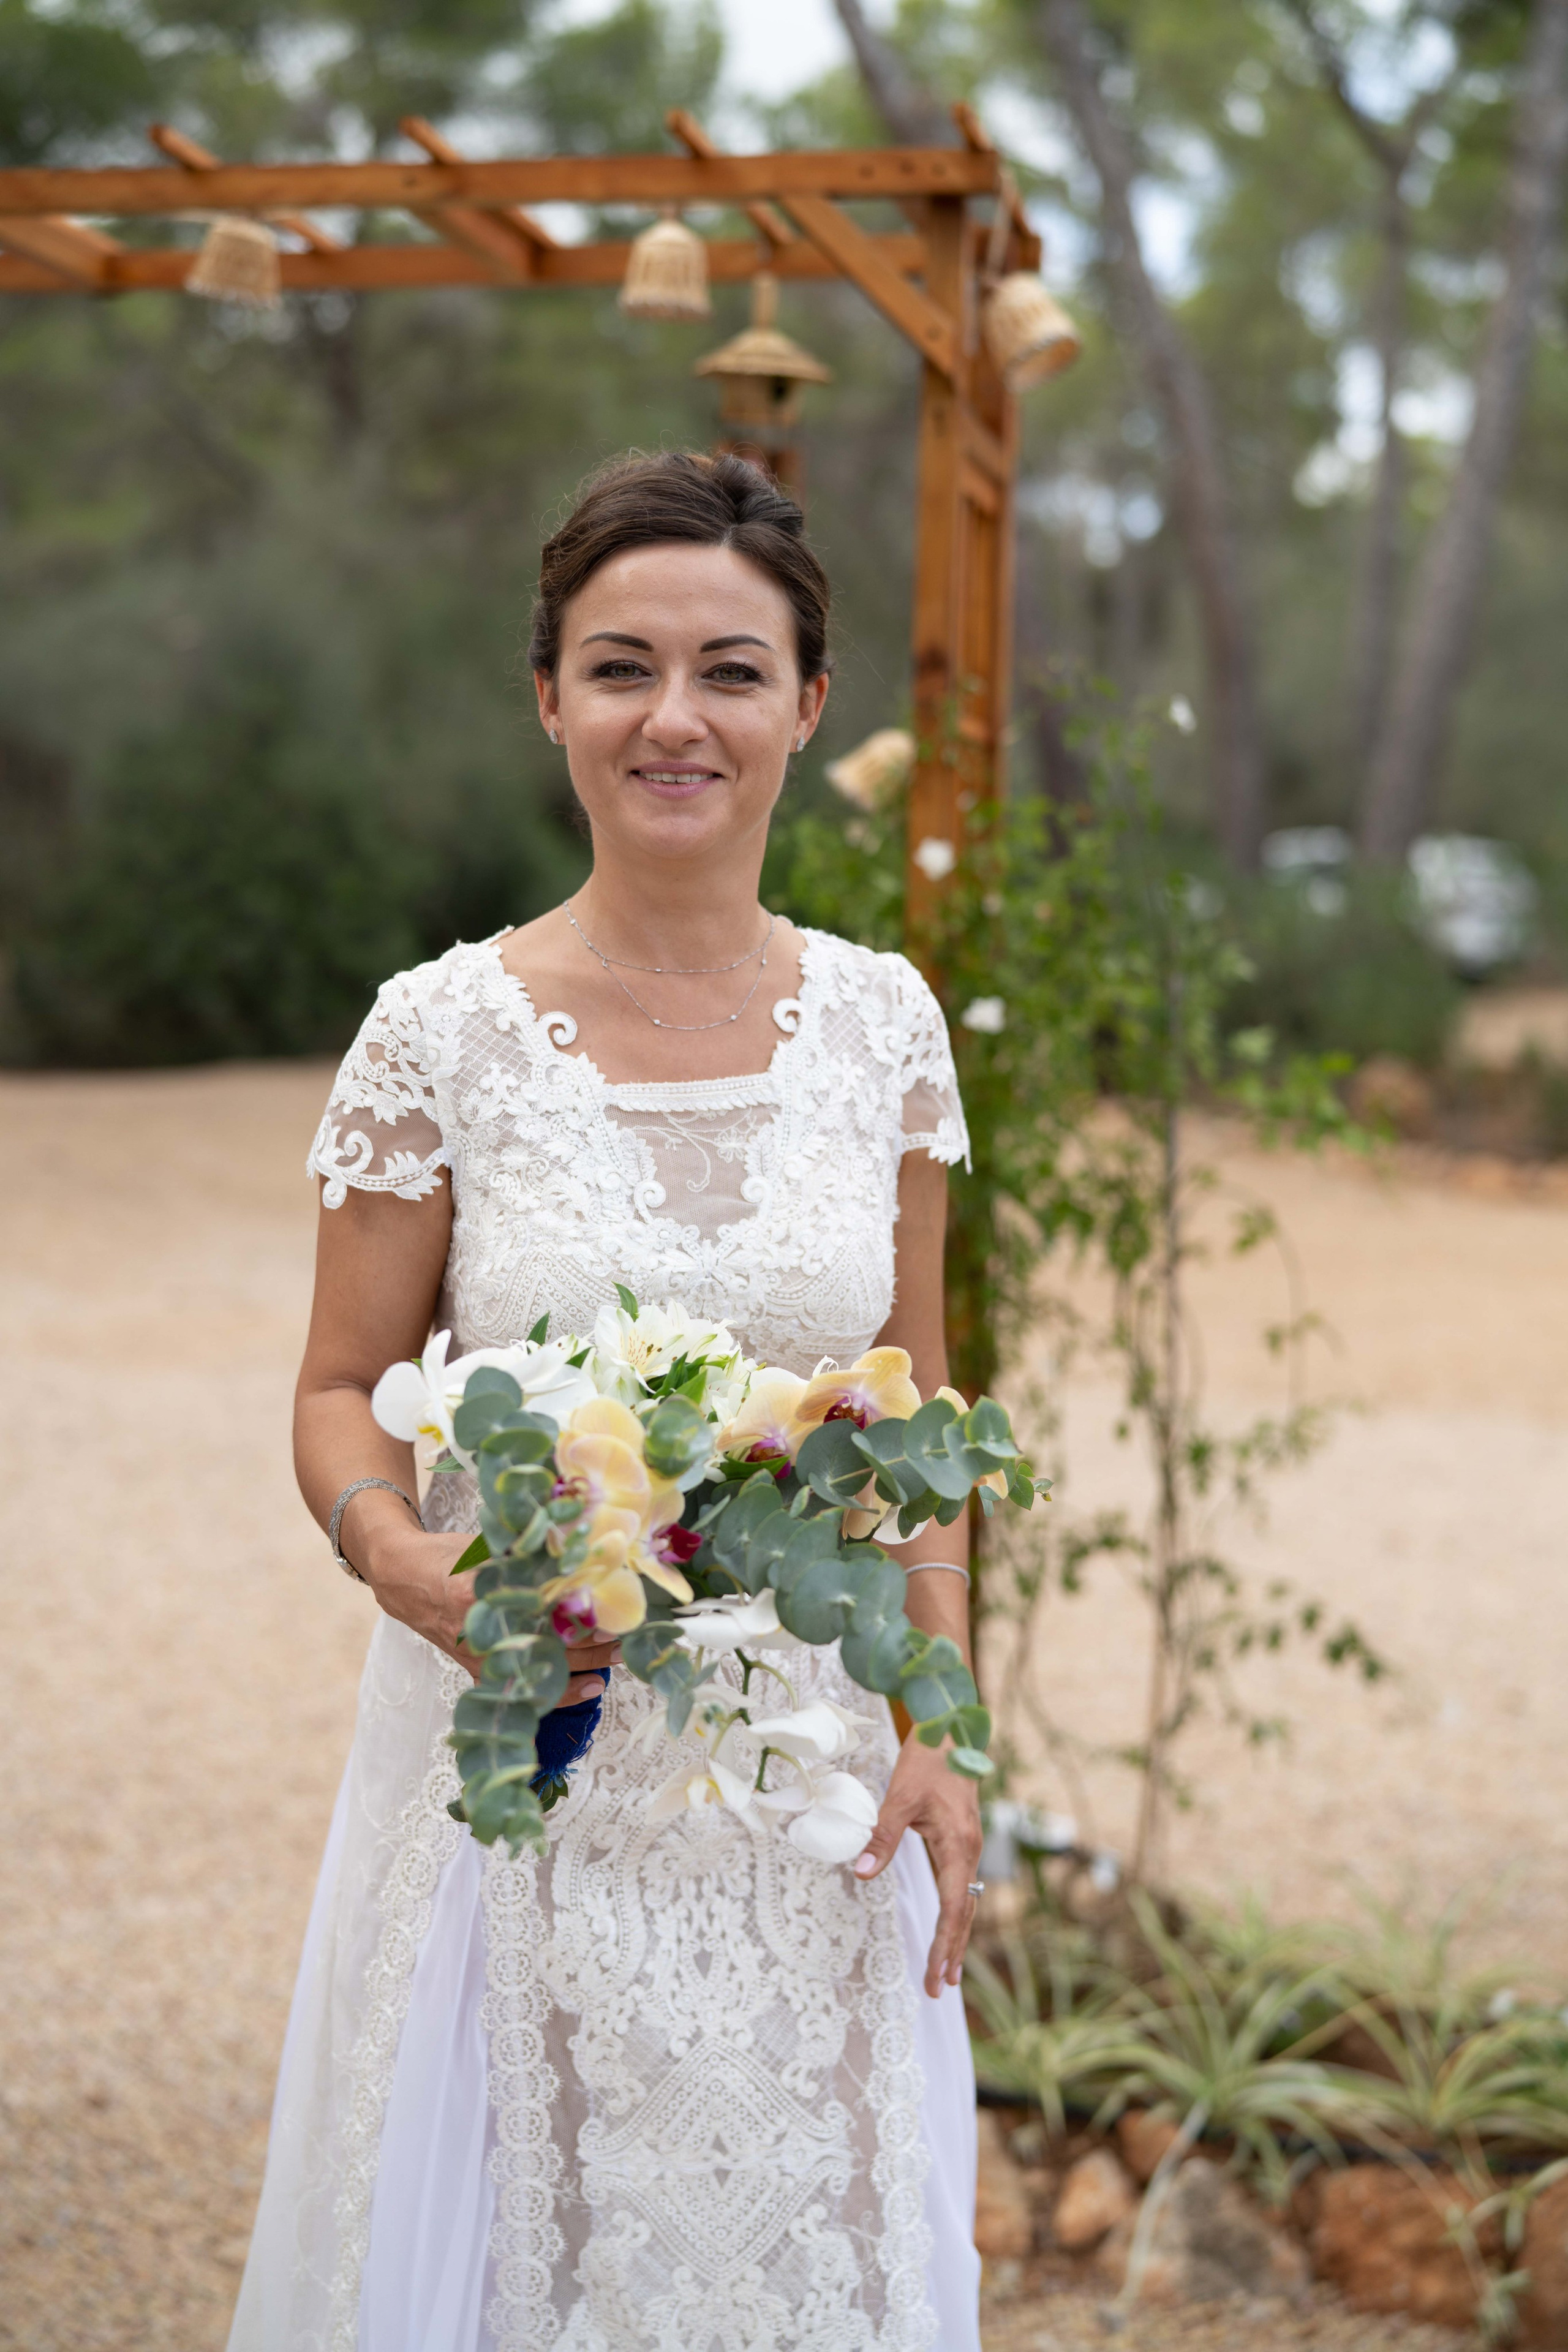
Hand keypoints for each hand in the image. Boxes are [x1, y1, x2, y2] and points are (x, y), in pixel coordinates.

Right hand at [358, 1519, 617, 1704]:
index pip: (541, 1603)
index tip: (611, 1602)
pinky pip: (526, 1686)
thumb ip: (527, 1552)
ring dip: (585, 1664)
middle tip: (626, 1635)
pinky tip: (592, 1685)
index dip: (579, 1607)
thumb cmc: (448, 1556)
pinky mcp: (479, 1669)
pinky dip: (561, 1689)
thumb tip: (580, 1549)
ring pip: (542, 1667)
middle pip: (548, 1641)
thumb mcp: (487, 1544)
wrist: (404, 1578)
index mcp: (480, 1591)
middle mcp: (482, 1629)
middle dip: (591, 1640)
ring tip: (619, 1658)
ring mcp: (480, 1655)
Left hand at [852, 1732, 982, 1996]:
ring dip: (954, 1936)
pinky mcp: (962, 1837)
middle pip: (962, 1914)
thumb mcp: (900, 1797)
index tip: (932, 1979)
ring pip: (964, 1902)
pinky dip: (955, 1912)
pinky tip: (948, 1924)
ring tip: (946, 1971)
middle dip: (950, 1952)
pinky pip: (961, 1885)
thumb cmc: (927, 1760)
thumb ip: (882, 1838)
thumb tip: (860, 1874)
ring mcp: (968, 1845)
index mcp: (958, 1847)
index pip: (951, 1911)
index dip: (941, 1947)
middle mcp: (969, 1851)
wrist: (952, 1727)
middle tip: (938, 1990)